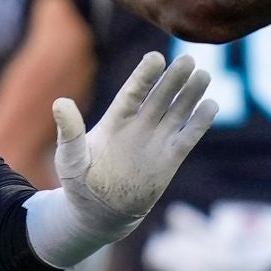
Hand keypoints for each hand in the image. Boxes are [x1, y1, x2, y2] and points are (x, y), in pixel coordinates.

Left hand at [23, 52, 216, 268]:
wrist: (100, 212)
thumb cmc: (80, 183)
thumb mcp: (70, 157)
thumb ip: (69, 131)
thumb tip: (59, 103)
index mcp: (115, 120)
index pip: (133, 92)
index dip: (145, 75)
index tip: (156, 57)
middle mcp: (139, 125)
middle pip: (160, 96)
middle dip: (173, 79)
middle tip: (187, 60)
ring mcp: (156, 140)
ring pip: (177, 111)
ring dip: (190, 94)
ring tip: (203, 75)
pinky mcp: (170, 159)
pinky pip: (188, 137)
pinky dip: (200, 122)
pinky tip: (211, 105)